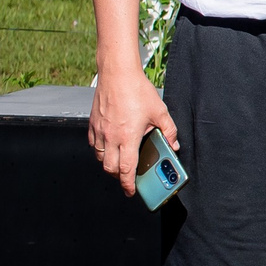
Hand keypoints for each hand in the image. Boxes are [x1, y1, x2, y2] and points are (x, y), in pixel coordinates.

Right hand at [89, 62, 175, 195]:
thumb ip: (169, 131)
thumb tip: (173, 145)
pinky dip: (101, 151)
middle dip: (119, 177)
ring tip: (121, 162)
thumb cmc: (137, 91)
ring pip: (100, 158)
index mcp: (128, 137)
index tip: (130, 192)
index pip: (126, 170)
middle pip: (110, 168)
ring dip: (110, 164)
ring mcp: (99, 131)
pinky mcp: (93, 124)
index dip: (128, 184)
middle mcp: (111, 137)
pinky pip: (94, 145)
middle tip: (128, 177)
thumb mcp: (160, 112)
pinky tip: (111, 147)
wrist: (117, 74)